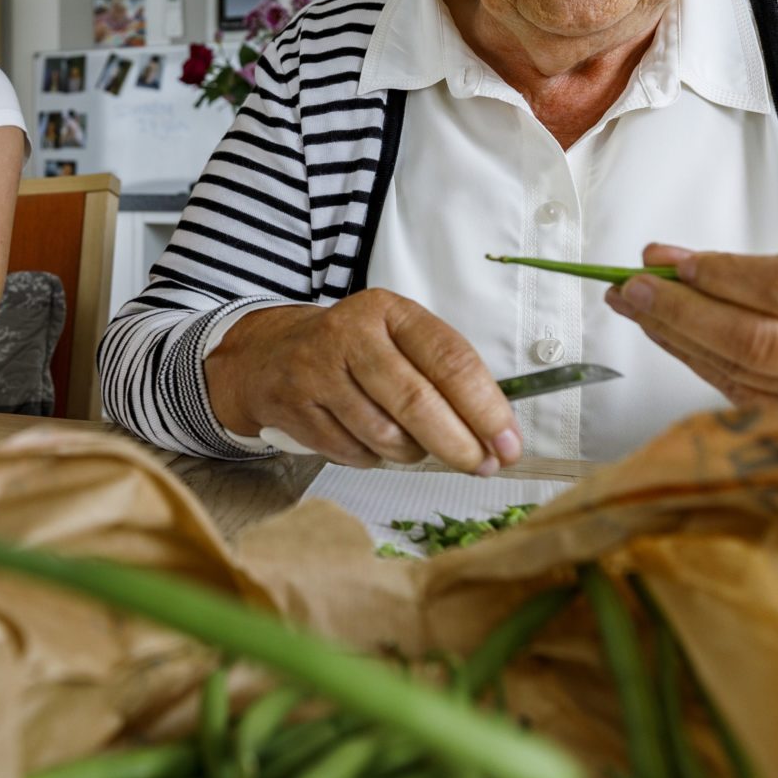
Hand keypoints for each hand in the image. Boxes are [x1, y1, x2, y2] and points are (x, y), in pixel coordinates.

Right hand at [203, 291, 522, 473]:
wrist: (270, 355)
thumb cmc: (353, 352)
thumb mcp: (397, 340)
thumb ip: (445, 377)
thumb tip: (496, 436)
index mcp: (389, 311)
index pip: (450, 360)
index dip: (486, 408)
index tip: (508, 444)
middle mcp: (351, 334)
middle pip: (417, 402)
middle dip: (459, 444)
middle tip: (481, 465)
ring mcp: (318, 371)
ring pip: (385, 435)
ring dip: (412, 454)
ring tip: (415, 447)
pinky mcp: (295, 407)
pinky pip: (353, 453)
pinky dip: (373, 457)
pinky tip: (371, 442)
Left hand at [605, 243, 777, 443]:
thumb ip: (777, 270)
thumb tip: (673, 262)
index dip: (724, 274)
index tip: (675, 260)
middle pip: (756, 339)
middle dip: (682, 311)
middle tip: (633, 287)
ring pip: (741, 373)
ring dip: (675, 337)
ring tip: (636, 306)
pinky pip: (742, 399)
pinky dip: (699, 366)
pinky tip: (670, 341)